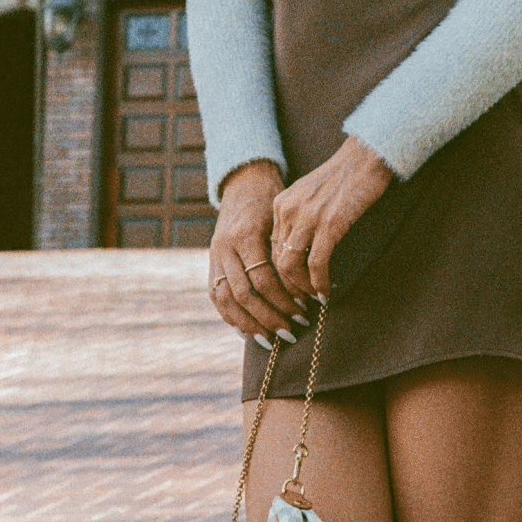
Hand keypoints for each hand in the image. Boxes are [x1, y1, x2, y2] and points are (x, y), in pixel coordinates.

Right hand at [208, 160, 312, 347]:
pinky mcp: (211, 262)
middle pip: (243, 295)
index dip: (283, 300)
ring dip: (248, 324)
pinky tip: (247, 331)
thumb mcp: (282, 218)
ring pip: (226, 300)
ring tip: (270, 339)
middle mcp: (225, 248)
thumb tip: (310, 285)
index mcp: (245, 236)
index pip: (263, 279)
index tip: (303, 313)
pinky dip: (231, 317)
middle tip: (290, 333)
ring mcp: (214, 256)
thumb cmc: (272, 200)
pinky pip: (216, 296)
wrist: (245, 182)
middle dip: (268, 317)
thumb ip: (287, 249)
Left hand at [270, 135, 395, 302]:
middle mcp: (288, 211)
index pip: (270, 248)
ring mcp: (307, 217)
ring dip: (302, 288)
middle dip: (288, 287)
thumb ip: (299, 217)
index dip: (281, 273)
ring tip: (314, 298)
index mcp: (280, 204)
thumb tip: (299, 248)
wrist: (365, 157)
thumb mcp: (309, 194)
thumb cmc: (343, 176)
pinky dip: (319, 282)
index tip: (293, 287)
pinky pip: (316, 263)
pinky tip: (326, 291)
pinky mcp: (329, 224)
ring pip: (291, 266)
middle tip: (301, 301)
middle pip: (276, 261)